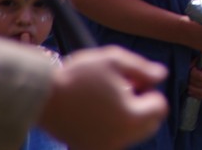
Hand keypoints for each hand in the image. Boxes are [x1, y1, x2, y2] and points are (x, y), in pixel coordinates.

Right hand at [38, 46, 167, 149]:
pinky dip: (108, 128)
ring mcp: (103, 148)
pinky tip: (93, 112)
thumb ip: (142, 68)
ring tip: (103, 99)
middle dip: (141, 106)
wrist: (40, 96)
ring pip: (130, 133)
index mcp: (132, 118)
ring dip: (125, 117)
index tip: (130, 81)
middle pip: (148, 124)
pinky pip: (110, 139)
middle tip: (119, 89)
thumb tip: (161, 76)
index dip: (148, 90)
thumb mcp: (114, 60)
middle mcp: (120, 139)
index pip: (160, 107)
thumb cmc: (78, 75)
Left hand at [187, 50, 201, 99]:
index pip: (200, 77)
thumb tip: (188, 67)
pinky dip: (195, 94)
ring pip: (200, 93)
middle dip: (191, 80)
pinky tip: (191, 89)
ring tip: (188, 82)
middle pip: (199, 85)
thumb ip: (199, 61)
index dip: (193, 73)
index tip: (191, 68)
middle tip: (188, 75)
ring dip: (191, 88)